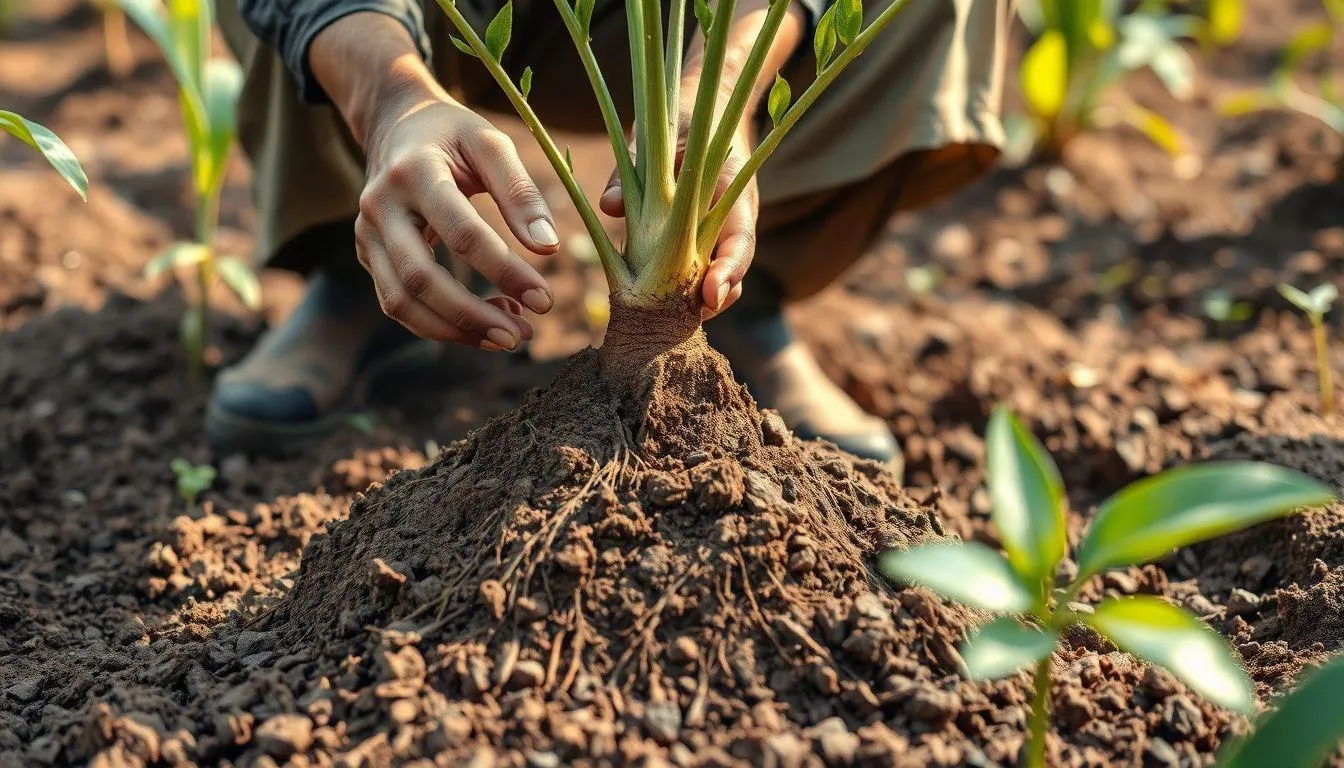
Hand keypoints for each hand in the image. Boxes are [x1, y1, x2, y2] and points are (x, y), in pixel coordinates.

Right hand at [355, 93, 560, 349]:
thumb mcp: (490, 143)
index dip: (504, 270)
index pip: (461, 233)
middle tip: (522, 335)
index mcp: (414, 172)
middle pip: (420, 278)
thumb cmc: (452, 134)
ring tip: (506, 337)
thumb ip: (520, 192)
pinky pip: (397, 303)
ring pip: (400, 302)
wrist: (394, 124)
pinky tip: (482, 326)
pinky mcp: (367, 254)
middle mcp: (381, 206)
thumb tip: (548, 248)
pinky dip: (439, 325)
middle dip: (473, 315)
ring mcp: (367, 234)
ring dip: (454, 330)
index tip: (544, 298)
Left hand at [599, 103, 757, 320]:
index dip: (729, 270)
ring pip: (715, 278)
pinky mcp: (699, 242)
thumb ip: (632, 167)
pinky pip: (693, 273)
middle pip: (732, 272)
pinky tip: (651, 306)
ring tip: (666, 324)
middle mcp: (732, 219)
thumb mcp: (657, 132)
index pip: (740, 239)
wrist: (706, 108)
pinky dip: (678, 293)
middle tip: (684, 323)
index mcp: (733, 190)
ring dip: (693, 303)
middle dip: (713, 300)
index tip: (710, 294)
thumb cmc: (684, 117)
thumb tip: (608, 207)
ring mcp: (718, 233)